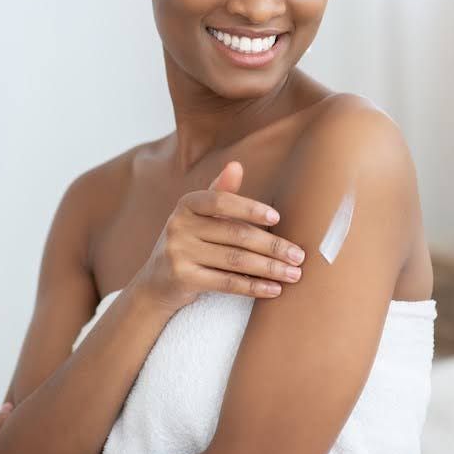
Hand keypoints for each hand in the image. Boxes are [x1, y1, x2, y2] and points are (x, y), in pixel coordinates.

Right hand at [130, 160, 306, 313]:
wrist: (155, 283)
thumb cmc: (188, 242)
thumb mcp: (198, 216)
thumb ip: (219, 193)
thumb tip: (237, 165)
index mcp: (187, 204)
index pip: (221, 201)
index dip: (249, 208)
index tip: (276, 218)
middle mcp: (179, 225)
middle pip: (236, 234)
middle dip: (272, 246)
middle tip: (298, 255)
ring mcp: (179, 252)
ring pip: (235, 260)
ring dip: (269, 268)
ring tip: (294, 274)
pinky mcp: (183, 279)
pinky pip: (227, 283)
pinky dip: (254, 286)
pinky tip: (274, 289)